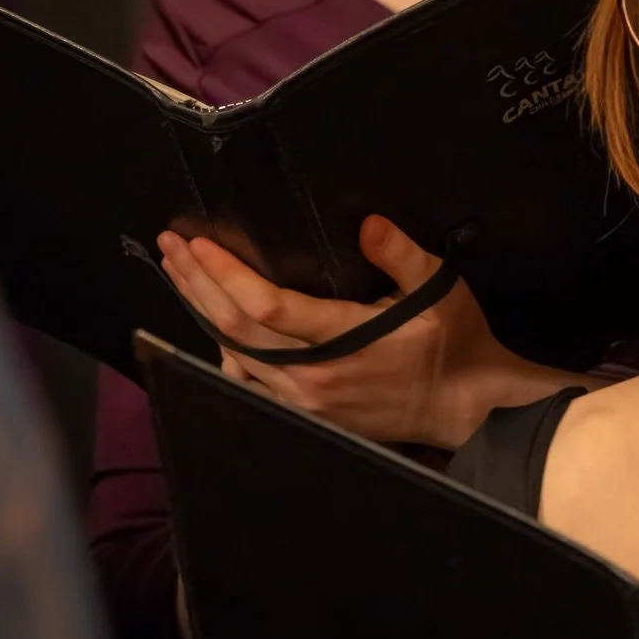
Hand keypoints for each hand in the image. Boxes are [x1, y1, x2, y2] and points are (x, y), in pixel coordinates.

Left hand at [159, 215, 579, 448]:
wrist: (469, 405)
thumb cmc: (454, 340)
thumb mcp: (438, 286)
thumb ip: (400, 252)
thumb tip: (367, 223)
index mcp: (342, 340)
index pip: (263, 307)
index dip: (224, 275)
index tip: (197, 243)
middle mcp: (313, 377)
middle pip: (234, 330)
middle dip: (196, 285)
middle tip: (170, 246)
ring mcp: (307, 401)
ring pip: (235, 357)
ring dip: (203, 314)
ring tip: (181, 275)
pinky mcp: (310, 415)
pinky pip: (251, 383)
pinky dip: (224, 353)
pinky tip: (214, 327)